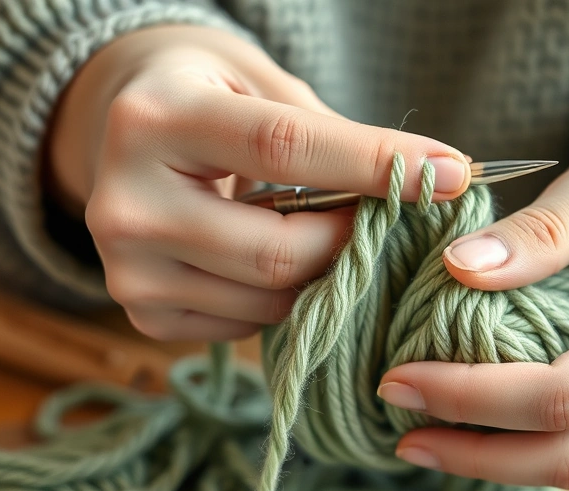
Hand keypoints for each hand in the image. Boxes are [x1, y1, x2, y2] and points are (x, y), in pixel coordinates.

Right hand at [48, 26, 469, 340]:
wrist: (120, 132)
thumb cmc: (208, 97)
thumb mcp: (262, 85)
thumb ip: (332, 135)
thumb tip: (429, 184)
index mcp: (156, 120)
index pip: (283, 149)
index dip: (374, 165)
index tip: (448, 175)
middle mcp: (126, 202)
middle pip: (279, 251)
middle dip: (353, 240)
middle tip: (387, 220)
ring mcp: (127, 269)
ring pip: (270, 300)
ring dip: (323, 276)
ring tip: (330, 237)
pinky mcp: (142, 313)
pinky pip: (247, 326)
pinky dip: (284, 300)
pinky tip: (278, 260)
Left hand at [379, 110, 568, 487]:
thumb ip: (541, 229)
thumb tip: (460, 270)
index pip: (565, 396)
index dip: (473, 396)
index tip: (398, 378)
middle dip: (473, 451)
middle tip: (397, 426)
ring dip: (493, 461)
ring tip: (419, 435)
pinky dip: (523, 450)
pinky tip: (469, 430)